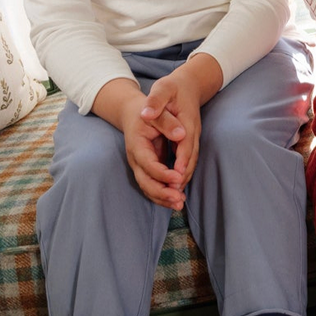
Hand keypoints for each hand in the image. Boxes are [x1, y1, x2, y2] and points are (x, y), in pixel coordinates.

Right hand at [117, 92, 188, 209]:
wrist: (134, 112)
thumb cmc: (149, 110)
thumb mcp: (158, 110)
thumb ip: (168, 122)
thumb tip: (181, 134)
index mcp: (137, 145)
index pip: (148, 163)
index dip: (162, 173)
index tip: (178, 178)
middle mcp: (136, 159)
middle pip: (145, 181)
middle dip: (161, 192)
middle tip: (179, 199)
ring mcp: (140, 166)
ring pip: (148, 187)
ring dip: (163, 198)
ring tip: (179, 204)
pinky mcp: (148, 168)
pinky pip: (153, 185)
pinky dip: (163, 195)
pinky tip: (176, 200)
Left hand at [140, 54, 223, 187]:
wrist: (188, 84)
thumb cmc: (173, 87)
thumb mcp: (163, 88)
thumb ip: (156, 102)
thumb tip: (146, 114)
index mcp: (186, 122)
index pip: (185, 145)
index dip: (180, 162)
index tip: (175, 178)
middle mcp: (190, 134)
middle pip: (189, 160)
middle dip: (182, 180)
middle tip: (174, 198)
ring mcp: (190, 139)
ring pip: (188, 164)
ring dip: (182, 182)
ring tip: (173, 201)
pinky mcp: (186, 143)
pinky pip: (184, 163)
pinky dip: (179, 177)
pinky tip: (171, 189)